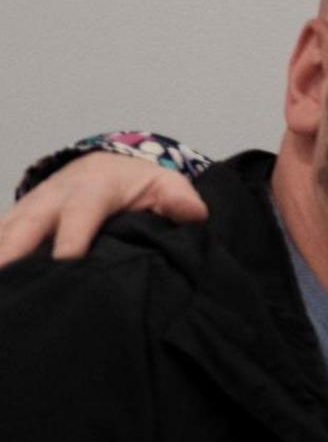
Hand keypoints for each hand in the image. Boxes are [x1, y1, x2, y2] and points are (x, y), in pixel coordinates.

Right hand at [0, 152, 205, 266]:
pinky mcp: (18, 219)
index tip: (66, 262)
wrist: (107, 166)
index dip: (73, 236)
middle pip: (29, 223)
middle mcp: (55, 196)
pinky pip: (0, 234)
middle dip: (14, 248)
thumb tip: (194, 214)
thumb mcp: (165, 184)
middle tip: (6, 275)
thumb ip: (180, 200)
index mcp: (93, 188)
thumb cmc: (139, 184)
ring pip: (7, 230)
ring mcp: (32, 207)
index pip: (81, 213)